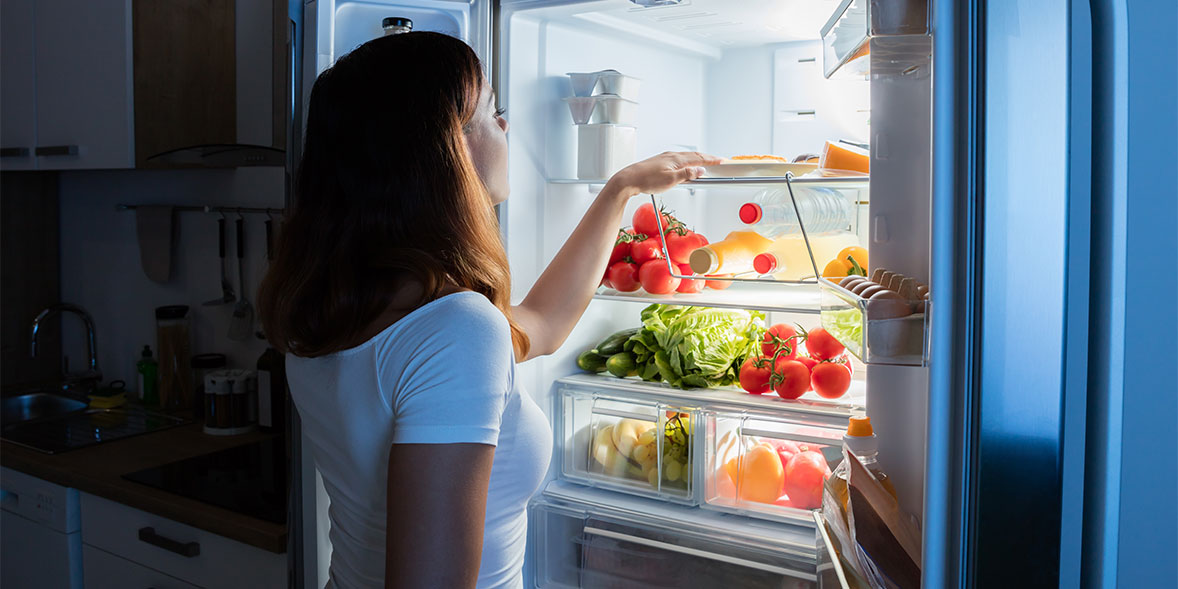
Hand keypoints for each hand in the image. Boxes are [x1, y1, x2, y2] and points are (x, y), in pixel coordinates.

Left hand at [604, 151, 722, 197]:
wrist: (629, 180)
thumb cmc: (647, 180)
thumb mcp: (671, 180)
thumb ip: (687, 175)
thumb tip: (700, 171)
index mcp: (677, 159)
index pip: (699, 158)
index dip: (712, 160)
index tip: (722, 161)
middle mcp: (672, 156)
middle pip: (694, 156)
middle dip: (707, 159)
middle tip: (718, 162)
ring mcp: (665, 158)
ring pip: (686, 158)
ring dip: (698, 160)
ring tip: (705, 165)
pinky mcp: (660, 163)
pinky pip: (679, 161)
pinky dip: (687, 163)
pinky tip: (686, 168)